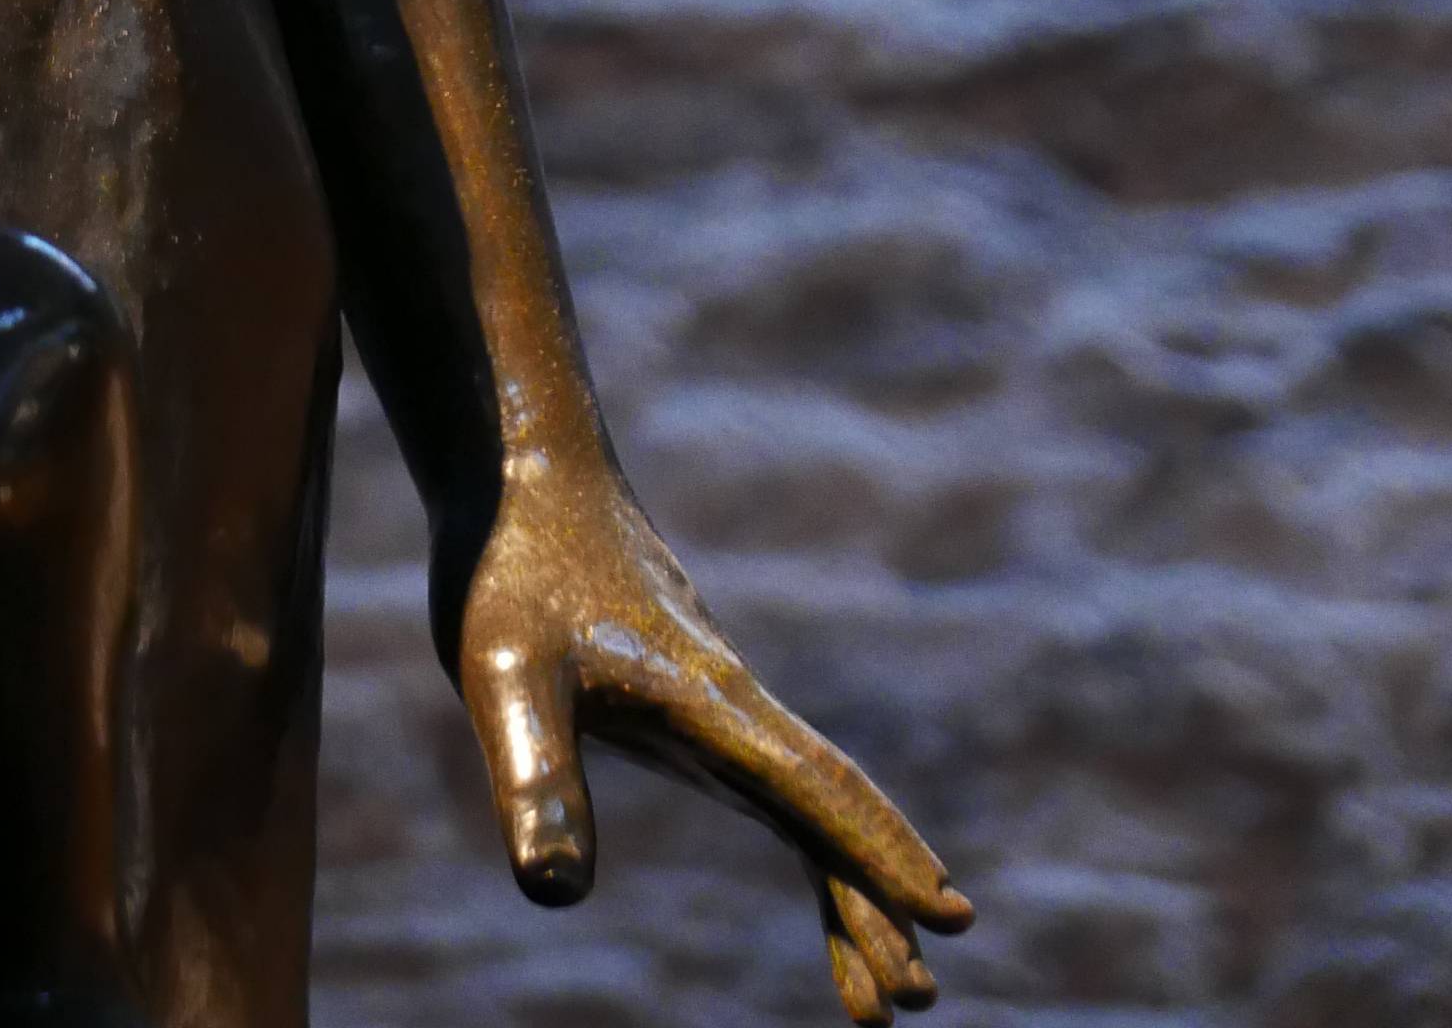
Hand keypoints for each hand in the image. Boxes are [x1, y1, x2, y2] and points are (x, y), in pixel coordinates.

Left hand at [442, 442, 971, 1022]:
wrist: (518, 475)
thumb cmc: (512, 568)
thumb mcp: (501, 674)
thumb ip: (534, 774)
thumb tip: (553, 891)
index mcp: (707, 700)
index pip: (813, 789)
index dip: (877, 852)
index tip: (950, 915)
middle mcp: (731, 703)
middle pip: (827, 813)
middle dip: (876, 902)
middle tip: (919, 1000)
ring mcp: (717, 702)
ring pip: (808, 808)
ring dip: (850, 890)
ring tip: (882, 997)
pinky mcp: (689, 702)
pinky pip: (769, 787)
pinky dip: (805, 842)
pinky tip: (815, 882)